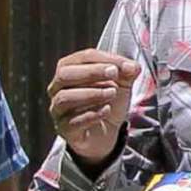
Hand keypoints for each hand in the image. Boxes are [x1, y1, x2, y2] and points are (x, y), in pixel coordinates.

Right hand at [47, 48, 136, 167]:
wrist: (107, 132)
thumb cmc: (108, 102)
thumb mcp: (121, 84)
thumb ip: (127, 72)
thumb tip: (132, 67)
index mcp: (70, 69)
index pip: (82, 58)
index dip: (103, 59)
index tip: (122, 66)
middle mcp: (57, 88)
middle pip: (64, 74)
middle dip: (91, 72)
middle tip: (114, 75)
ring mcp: (58, 109)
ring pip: (65, 98)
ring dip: (91, 94)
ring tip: (111, 94)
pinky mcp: (64, 129)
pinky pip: (72, 121)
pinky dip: (91, 114)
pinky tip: (106, 110)